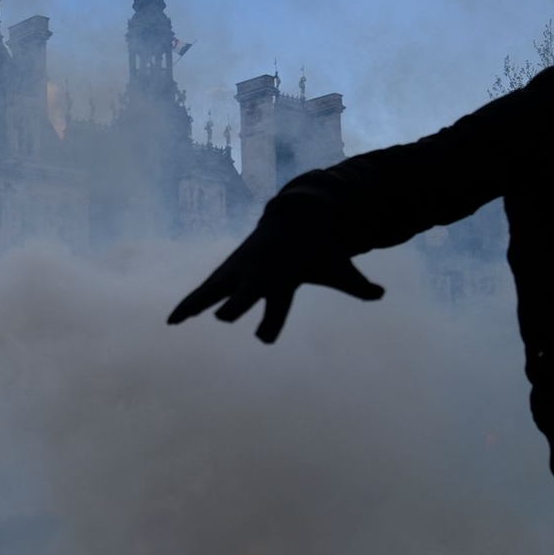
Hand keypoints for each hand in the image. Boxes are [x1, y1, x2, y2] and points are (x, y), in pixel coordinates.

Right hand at [167, 206, 384, 342]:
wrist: (296, 216)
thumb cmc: (319, 250)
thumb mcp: (339, 266)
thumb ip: (357, 285)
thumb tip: (381, 293)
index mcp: (284, 278)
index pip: (276, 305)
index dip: (270, 323)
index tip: (264, 338)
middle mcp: (258, 274)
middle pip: (243, 293)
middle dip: (235, 305)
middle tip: (225, 317)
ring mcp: (240, 270)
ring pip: (214, 289)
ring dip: (197, 303)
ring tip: (174, 321)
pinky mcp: (228, 269)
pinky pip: (204, 289)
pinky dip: (189, 303)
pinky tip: (172, 320)